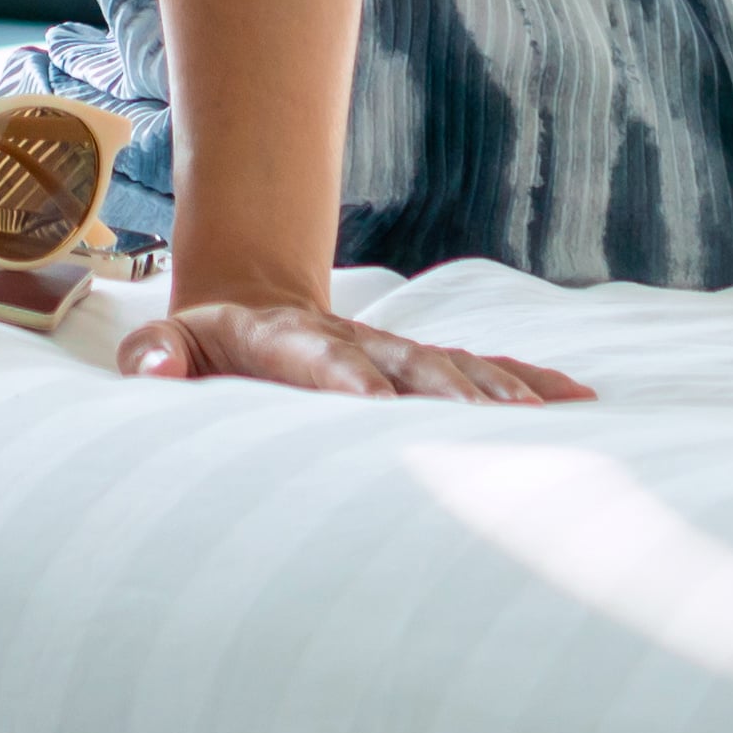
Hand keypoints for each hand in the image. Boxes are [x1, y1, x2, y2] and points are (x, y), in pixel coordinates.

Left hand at [116, 288, 590, 402]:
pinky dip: (530, 387)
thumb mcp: (168, 348)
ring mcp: (392, 353)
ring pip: (453, 368)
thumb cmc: (203, 353)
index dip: (341, 374)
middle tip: (486, 423)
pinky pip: (484, 372)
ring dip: (499, 394)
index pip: (315, 355)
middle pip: (404, 361)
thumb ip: (158, 358)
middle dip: (445, 391)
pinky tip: (579, 404)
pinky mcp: (423, 370)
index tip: (369, 400)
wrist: (251, 307)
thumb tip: (153, 371)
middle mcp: (351, 339)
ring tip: (547, 425)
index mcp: (281, 337)